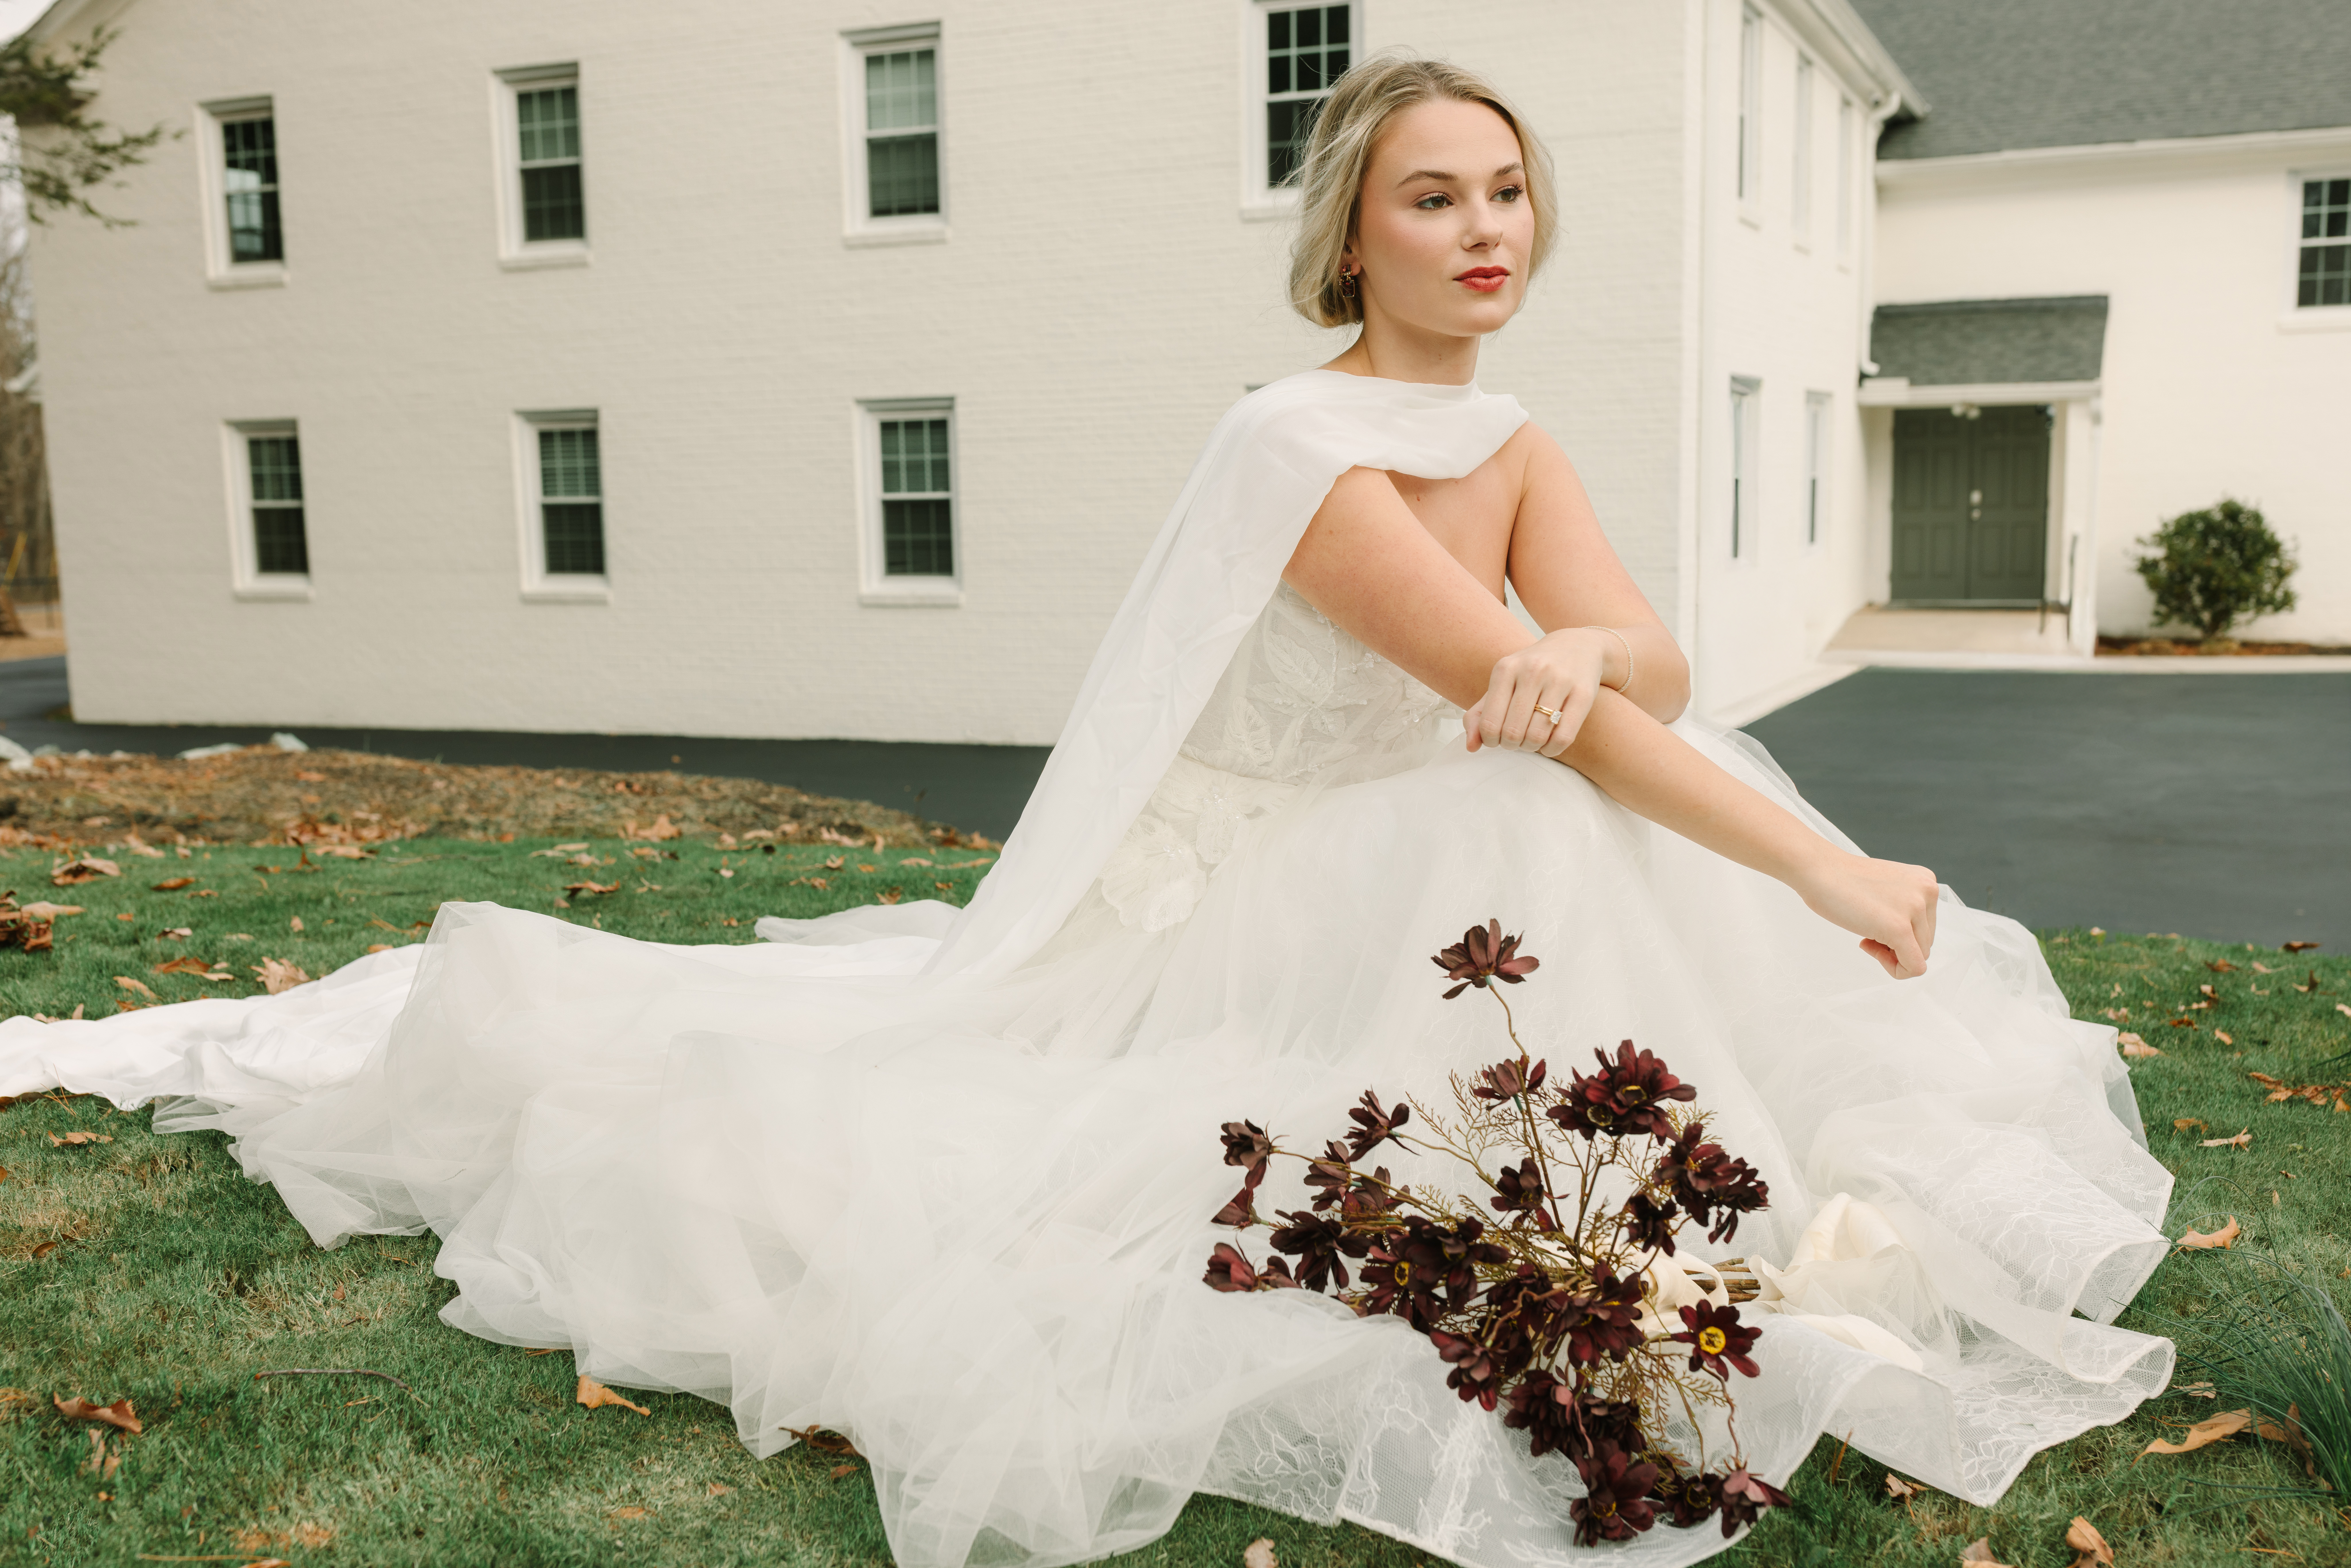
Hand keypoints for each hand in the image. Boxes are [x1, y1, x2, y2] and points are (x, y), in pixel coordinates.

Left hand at [1461, 629, 1612, 758]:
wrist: (1577, 646)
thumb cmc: (1532, 671)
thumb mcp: (1501, 683)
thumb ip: (1479, 714)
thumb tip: (1470, 747)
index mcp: (1506, 669)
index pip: (1489, 723)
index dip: (1490, 741)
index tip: (1497, 738)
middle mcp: (1532, 671)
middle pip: (1512, 733)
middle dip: (1511, 745)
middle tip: (1516, 740)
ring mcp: (1559, 680)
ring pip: (1537, 737)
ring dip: (1531, 748)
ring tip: (1532, 740)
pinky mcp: (1583, 693)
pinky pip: (1563, 737)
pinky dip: (1552, 749)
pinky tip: (1549, 743)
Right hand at [1789, 850, 1940, 978]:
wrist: (1818, 869)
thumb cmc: (1842, 879)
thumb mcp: (1888, 889)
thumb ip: (1904, 907)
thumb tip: (1908, 939)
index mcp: (1926, 881)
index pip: (1927, 925)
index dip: (1902, 934)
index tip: (1876, 926)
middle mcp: (1928, 892)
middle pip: (1925, 941)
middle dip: (1897, 947)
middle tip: (1867, 935)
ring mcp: (1915, 909)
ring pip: (1920, 955)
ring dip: (1891, 955)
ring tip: (1865, 937)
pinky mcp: (1899, 928)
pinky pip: (1913, 967)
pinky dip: (1895, 970)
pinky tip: (1867, 947)